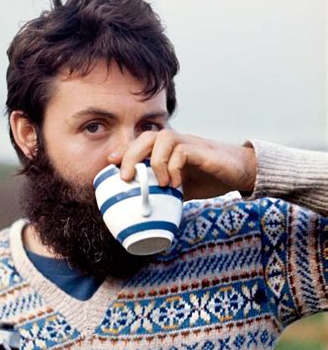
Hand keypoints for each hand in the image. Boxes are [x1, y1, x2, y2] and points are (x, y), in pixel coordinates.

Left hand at [109, 129, 256, 200]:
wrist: (239, 172)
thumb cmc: (207, 178)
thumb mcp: (179, 187)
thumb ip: (162, 192)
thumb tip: (141, 212)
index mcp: (165, 150)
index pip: (139, 144)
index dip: (123, 152)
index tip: (109, 164)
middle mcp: (174, 142)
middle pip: (145, 137)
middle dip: (130, 156)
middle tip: (126, 178)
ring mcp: (187, 144)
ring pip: (161, 139)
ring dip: (154, 162)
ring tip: (159, 183)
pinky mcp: (201, 151)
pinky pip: (181, 151)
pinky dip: (173, 167)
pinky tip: (176, 184)